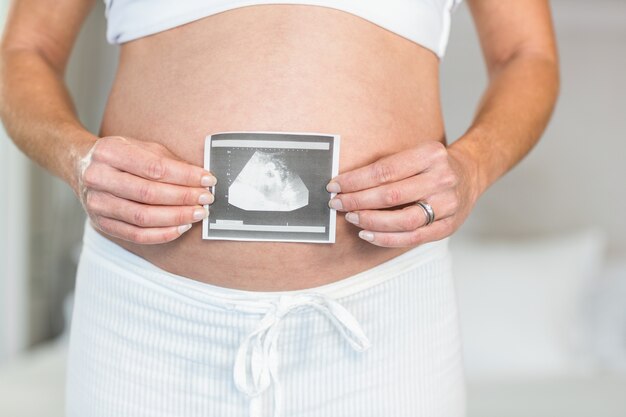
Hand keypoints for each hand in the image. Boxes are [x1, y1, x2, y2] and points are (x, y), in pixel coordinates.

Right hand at [73, 136, 215, 243]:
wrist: (81, 165)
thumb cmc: (120, 155)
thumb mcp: (142, 147)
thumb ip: (168, 161)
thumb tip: (201, 178)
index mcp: (109, 152)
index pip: (154, 167)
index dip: (185, 176)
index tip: (208, 179)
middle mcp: (98, 178)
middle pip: (148, 194)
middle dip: (183, 197)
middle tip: (206, 198)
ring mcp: (97, 203)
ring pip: (143, 217)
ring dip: (176, 217)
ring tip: (198, 213)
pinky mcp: (101, 223)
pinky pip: (136, 235)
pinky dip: (162, 234)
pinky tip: (181, 227)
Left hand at [325, 140, 479, 246]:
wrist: (471, 173)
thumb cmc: (432, 165)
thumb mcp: (415, 153)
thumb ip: (387, 167)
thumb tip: (346, 183)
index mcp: (430, 154)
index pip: (385, 170)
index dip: (355, 180)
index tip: (335, 185)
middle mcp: (442, 179)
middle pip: (391, 195)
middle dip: (357, 200)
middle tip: (337, 203)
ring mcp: (447, 204)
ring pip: (403, 220)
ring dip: (371, 221)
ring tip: (352, 218)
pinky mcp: (448, 226)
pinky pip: (413, 237)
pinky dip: (387, 238)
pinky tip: (368, 233)